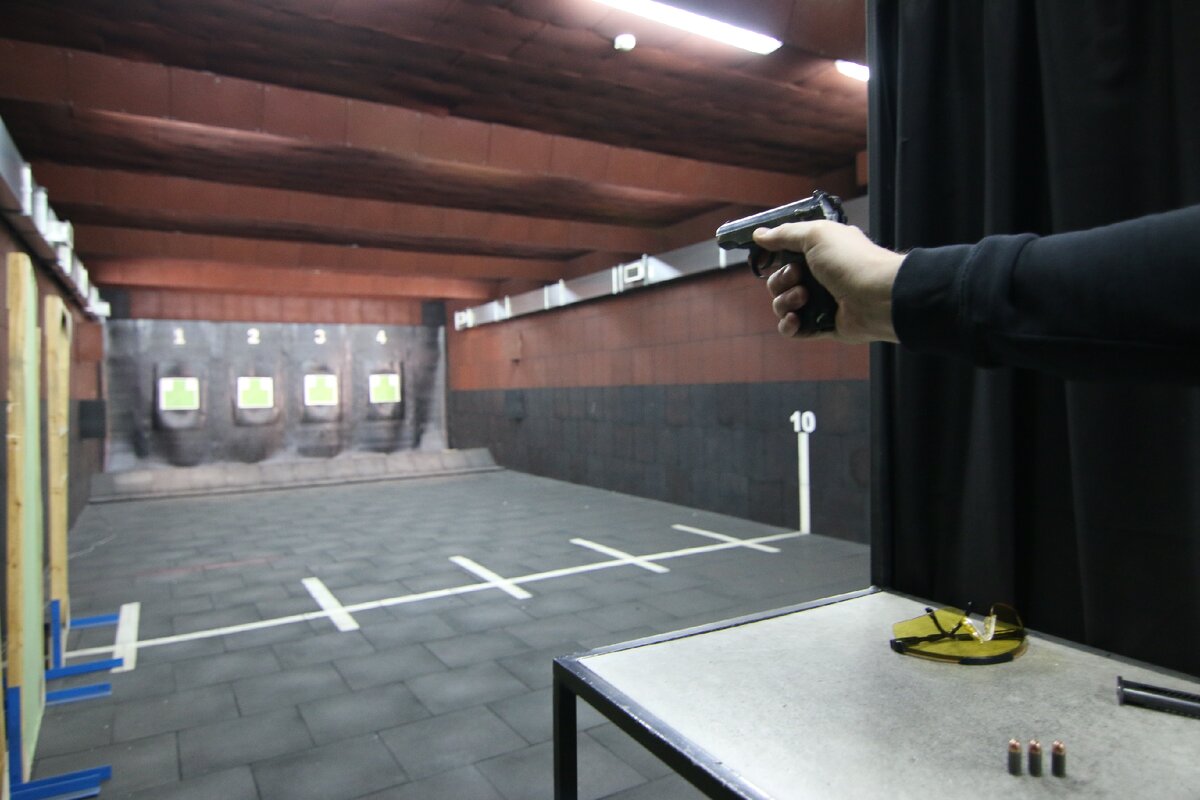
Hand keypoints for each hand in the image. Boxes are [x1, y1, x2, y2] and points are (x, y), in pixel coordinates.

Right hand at [755, 221, 903, 343]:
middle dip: (781, 281)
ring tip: (804, 298)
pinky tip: (795, 320)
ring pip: (781, 305)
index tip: (764, 255)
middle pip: (778, 281)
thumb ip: (785, 234)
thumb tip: (759, 234)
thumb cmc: (850, 261)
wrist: (878, 297)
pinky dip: (789, 325)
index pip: (785, 254)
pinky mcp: (820, 326)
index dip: (773, 256)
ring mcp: (818, 302)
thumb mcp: (816, 235)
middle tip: (798, 277)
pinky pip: (791, 329)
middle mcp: (817, 276)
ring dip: (785, 301)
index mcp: (818, 252)